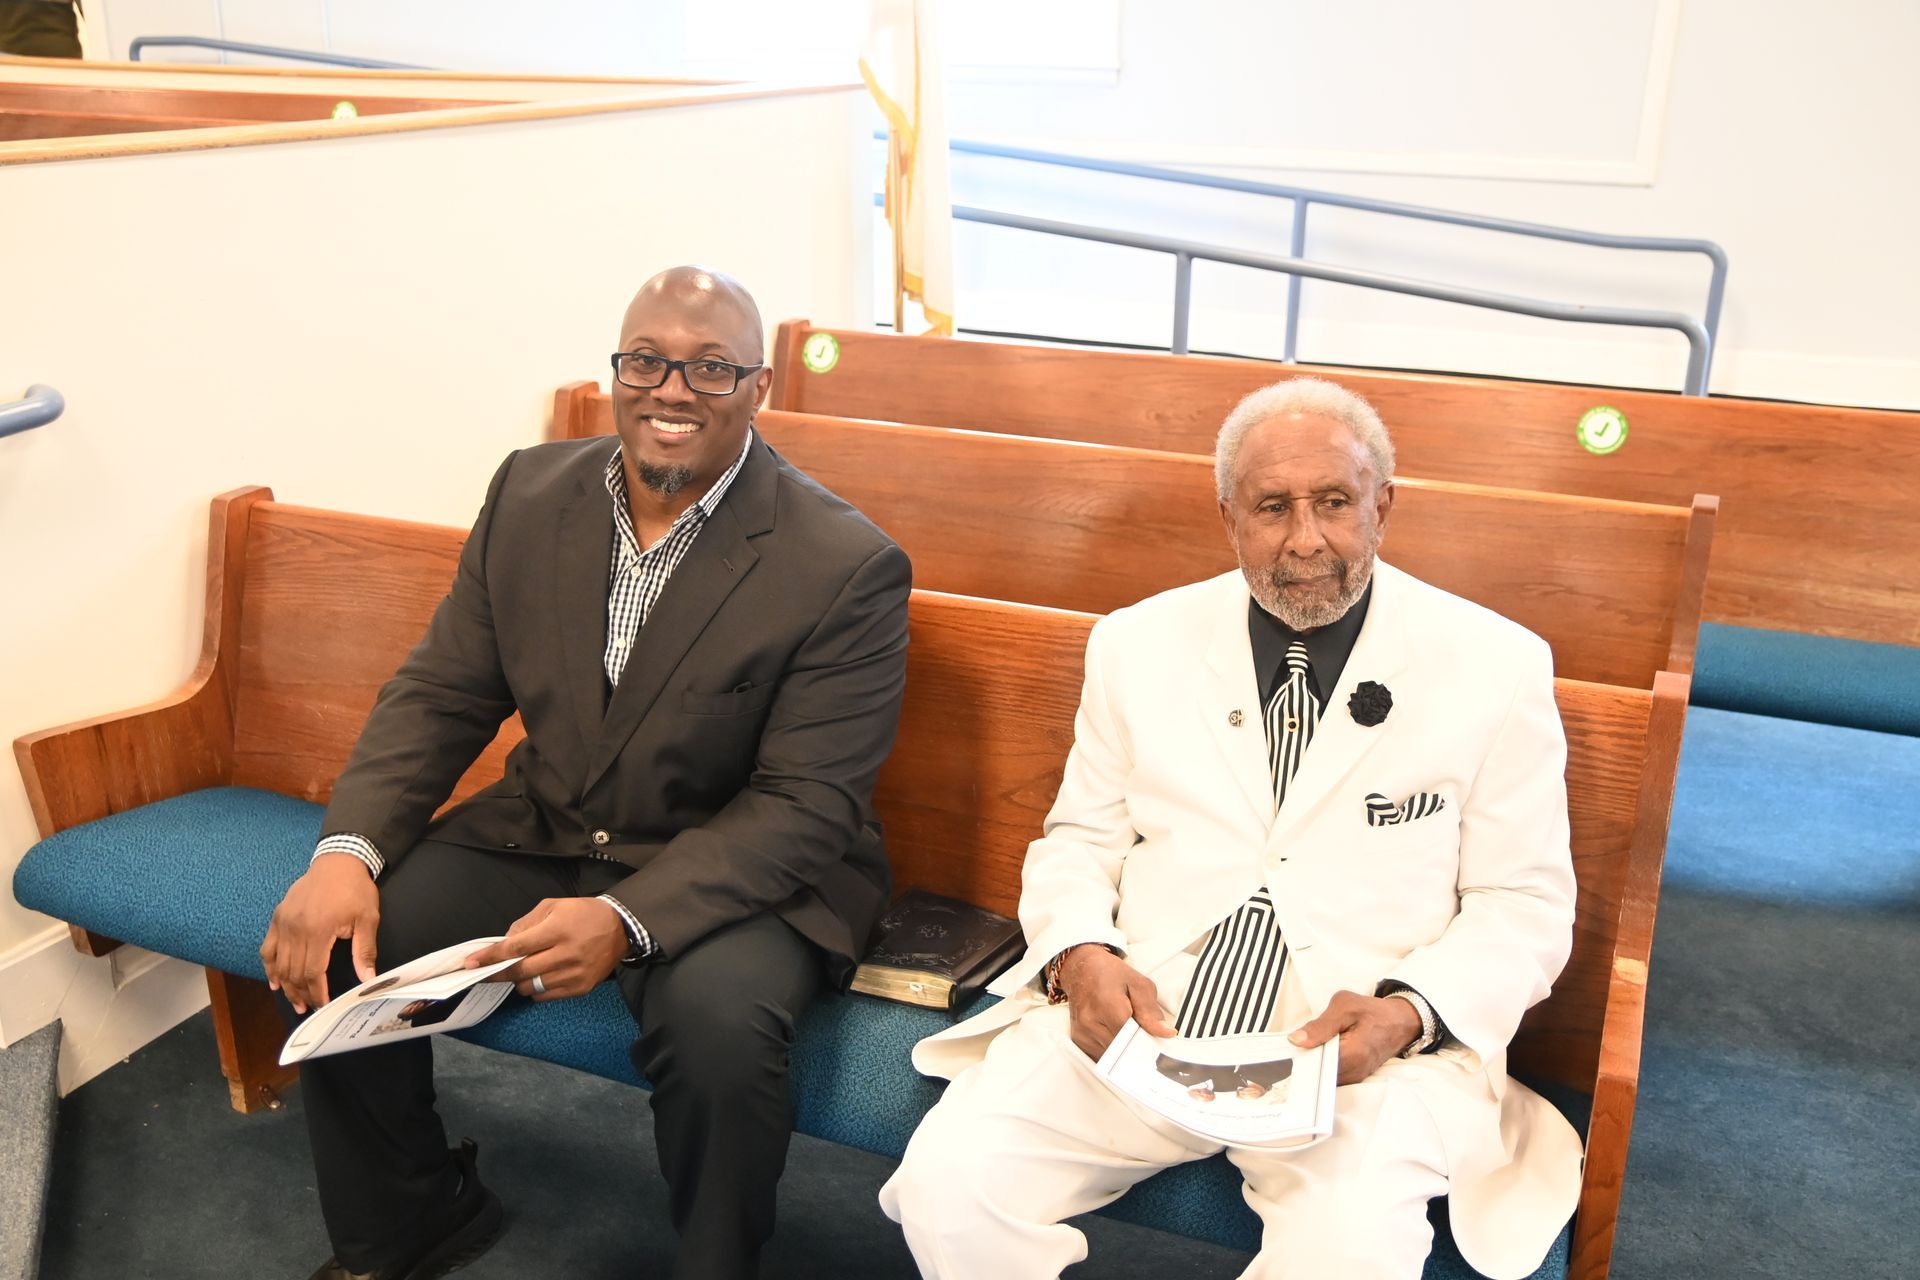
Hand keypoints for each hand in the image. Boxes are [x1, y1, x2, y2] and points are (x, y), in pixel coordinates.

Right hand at [261, 854, 380, 1014]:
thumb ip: (364, 950)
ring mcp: (283, 923)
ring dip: (285, 986)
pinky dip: (269, 967)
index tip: (323, 1005)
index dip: (317, 992)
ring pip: (278, 964)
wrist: (337, 862)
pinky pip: (267, 948)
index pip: (313, 971)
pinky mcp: (277, 918)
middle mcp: (295, 928)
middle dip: (301, 994)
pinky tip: (275, 982)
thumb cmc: (355, 890)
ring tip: (295, 1002)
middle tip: (309, 1008)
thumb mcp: (367, 918)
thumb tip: (367, 979)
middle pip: (293, 971)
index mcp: (318, 930)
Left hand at [463, 897, 628, 1000]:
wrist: (621, 929)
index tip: (471, 962)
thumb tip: (504, 942)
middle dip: (498, 973)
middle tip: (485, 972)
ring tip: (523, 969)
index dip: (491, 957)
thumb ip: (526, 923)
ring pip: (531, 987)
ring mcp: (574, 974)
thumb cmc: (584, 914)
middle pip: (520, 972)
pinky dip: (536, 989)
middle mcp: (566, 954)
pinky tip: (540, 976)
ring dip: (519, 981)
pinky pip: (546, 996)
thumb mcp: (554, 906)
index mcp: (558, 930)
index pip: (516, 948)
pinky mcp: (580, 988)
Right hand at [1057, 944, 1175, 1059]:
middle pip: (1122, 1050)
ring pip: (1112, 1057)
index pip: (1131, 1037)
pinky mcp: (1079, 1041)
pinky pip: (1101, 1055)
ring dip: (1124, 1050)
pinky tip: (1115, 1034)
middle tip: (1143, 1035)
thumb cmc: (1109, 973)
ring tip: (1127, 1031)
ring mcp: (1082, 1033)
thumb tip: (1165, 1032)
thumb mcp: (1138, 983)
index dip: (1146, 1041)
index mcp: (1107, 1004)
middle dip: (1136, 1046)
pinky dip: (1112, 1050)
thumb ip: (1151, 1010)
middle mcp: (1090, 1022)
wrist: (1081, 970)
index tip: (1155, 1040)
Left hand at [1288, 990, 1422, 1083]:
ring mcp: (1354, 1077)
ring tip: (1308, 1047)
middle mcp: (1353, 1072)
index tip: (1286, 1049)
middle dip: (1303, 1061)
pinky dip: (1322, 1065)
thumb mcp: (1345, 1006)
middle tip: (1294, 1046)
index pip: (1314, 1065)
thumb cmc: (1373, 1012)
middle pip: (1317, 1074)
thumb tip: (1296, 1040)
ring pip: (1323, 1077)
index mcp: (1351, 1054)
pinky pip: (1331, 1075)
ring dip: (1313, 1063)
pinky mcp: (1354, 1076)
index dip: (1298, 1057)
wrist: (1399, 1022)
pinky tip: (1319, 1052)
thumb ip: (1320, 1024)